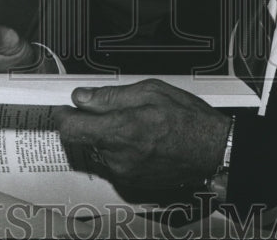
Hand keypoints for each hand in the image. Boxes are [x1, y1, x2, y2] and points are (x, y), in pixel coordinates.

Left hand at [53, 78, 230, 189]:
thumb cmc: (189, 120)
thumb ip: (111, 96)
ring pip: (99, 150)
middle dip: (89, 123)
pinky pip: (113, 163)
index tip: (65, 108)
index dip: (63, 116)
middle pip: (84, 140)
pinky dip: (119, 151)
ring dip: (106, 137)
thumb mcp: (151, 91)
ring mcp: (124, 174)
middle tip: (106, 109)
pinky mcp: (131, 184)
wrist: (213, 152)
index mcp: (121, 130)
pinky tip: (140, 141)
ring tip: (133, 125)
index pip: (71, 129)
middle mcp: (118, 157)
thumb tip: (83, 97)